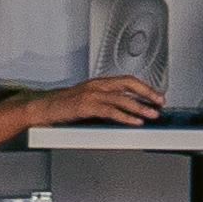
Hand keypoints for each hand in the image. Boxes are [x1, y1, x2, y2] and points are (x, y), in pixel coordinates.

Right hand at [26, 72, 163, 130]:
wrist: (42, 108)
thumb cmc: (63, 106)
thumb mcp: (88, 99)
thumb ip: (105, 101)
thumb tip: (126, 107)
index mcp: (99, 82)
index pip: (127, 80)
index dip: (144, 86)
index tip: (157, 95)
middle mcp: (97, 85)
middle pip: (128, 84)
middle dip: (147, 92)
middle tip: (160, 101)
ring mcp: (91, 95)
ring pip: (122, 98)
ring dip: (140, 107)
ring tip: (152, 114)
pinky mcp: (86, 106)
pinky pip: (110, 111)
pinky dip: (125, 116)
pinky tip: (135, 122)